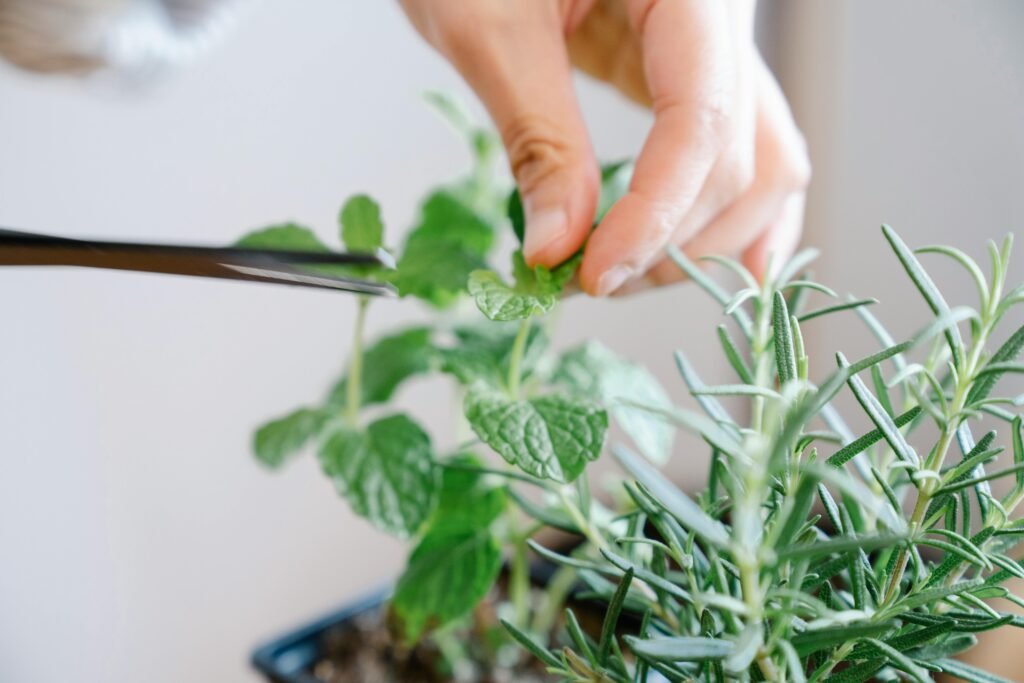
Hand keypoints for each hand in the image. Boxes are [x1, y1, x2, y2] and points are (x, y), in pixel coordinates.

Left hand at [399, 0, 809, 295]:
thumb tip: (557, 247)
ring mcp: (718, 48)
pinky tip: (714, 266)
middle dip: (669, 238)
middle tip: (585, 281)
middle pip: (739, 156)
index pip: (700, 119)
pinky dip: (728, 213)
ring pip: (761, 163)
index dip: (654, 213)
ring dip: (702, 239)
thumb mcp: (488, 25)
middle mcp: (722, 17)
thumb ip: (536, 139)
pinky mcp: (693, 74)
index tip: (593, 273)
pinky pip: (742, 150)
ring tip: (625, 276)